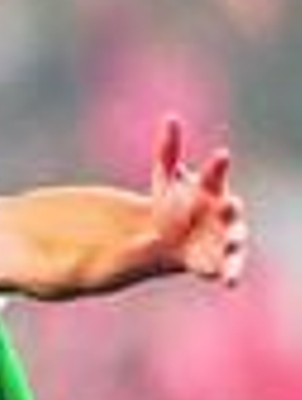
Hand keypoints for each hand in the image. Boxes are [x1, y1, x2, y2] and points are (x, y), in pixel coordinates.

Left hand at [149, 116, 248, 286]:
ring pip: (234, 242)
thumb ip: (168, 149)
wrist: (167, 237)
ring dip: (234, 245)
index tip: (221, 154)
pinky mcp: (215, 262)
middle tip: (229, 202)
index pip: (215, 174)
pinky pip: (225, 269)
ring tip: (231, 246)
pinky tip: (226, 281)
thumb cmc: (173, 200)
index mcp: (210, 188)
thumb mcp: (165, 176)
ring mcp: (223, 238)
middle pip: (231, 209)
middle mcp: (223, 213)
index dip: (217, 165)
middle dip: (231, 207)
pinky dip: (227, 274)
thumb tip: (171, 118)